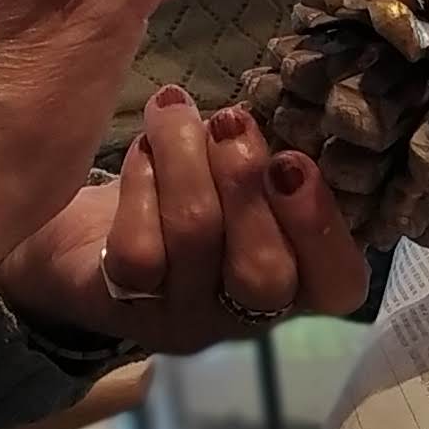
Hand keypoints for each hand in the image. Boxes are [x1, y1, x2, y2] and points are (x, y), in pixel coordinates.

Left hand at [0, 86, 365, 351]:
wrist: (90, 241)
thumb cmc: (193, 200)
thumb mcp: (247, 184)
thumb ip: (276, 169)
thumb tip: (289, 113)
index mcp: (298, 284)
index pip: (337, 283)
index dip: (321, 226)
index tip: (292, 160)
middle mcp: (247, 316)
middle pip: (265, 272)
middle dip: (245, 182)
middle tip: (230, 121)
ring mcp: (184, 318)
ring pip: (197, 239)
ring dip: (185, 158)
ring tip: (172, 109)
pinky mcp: (124, 305)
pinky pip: (139, 248)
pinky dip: (140, 182)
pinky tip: (141, 149)